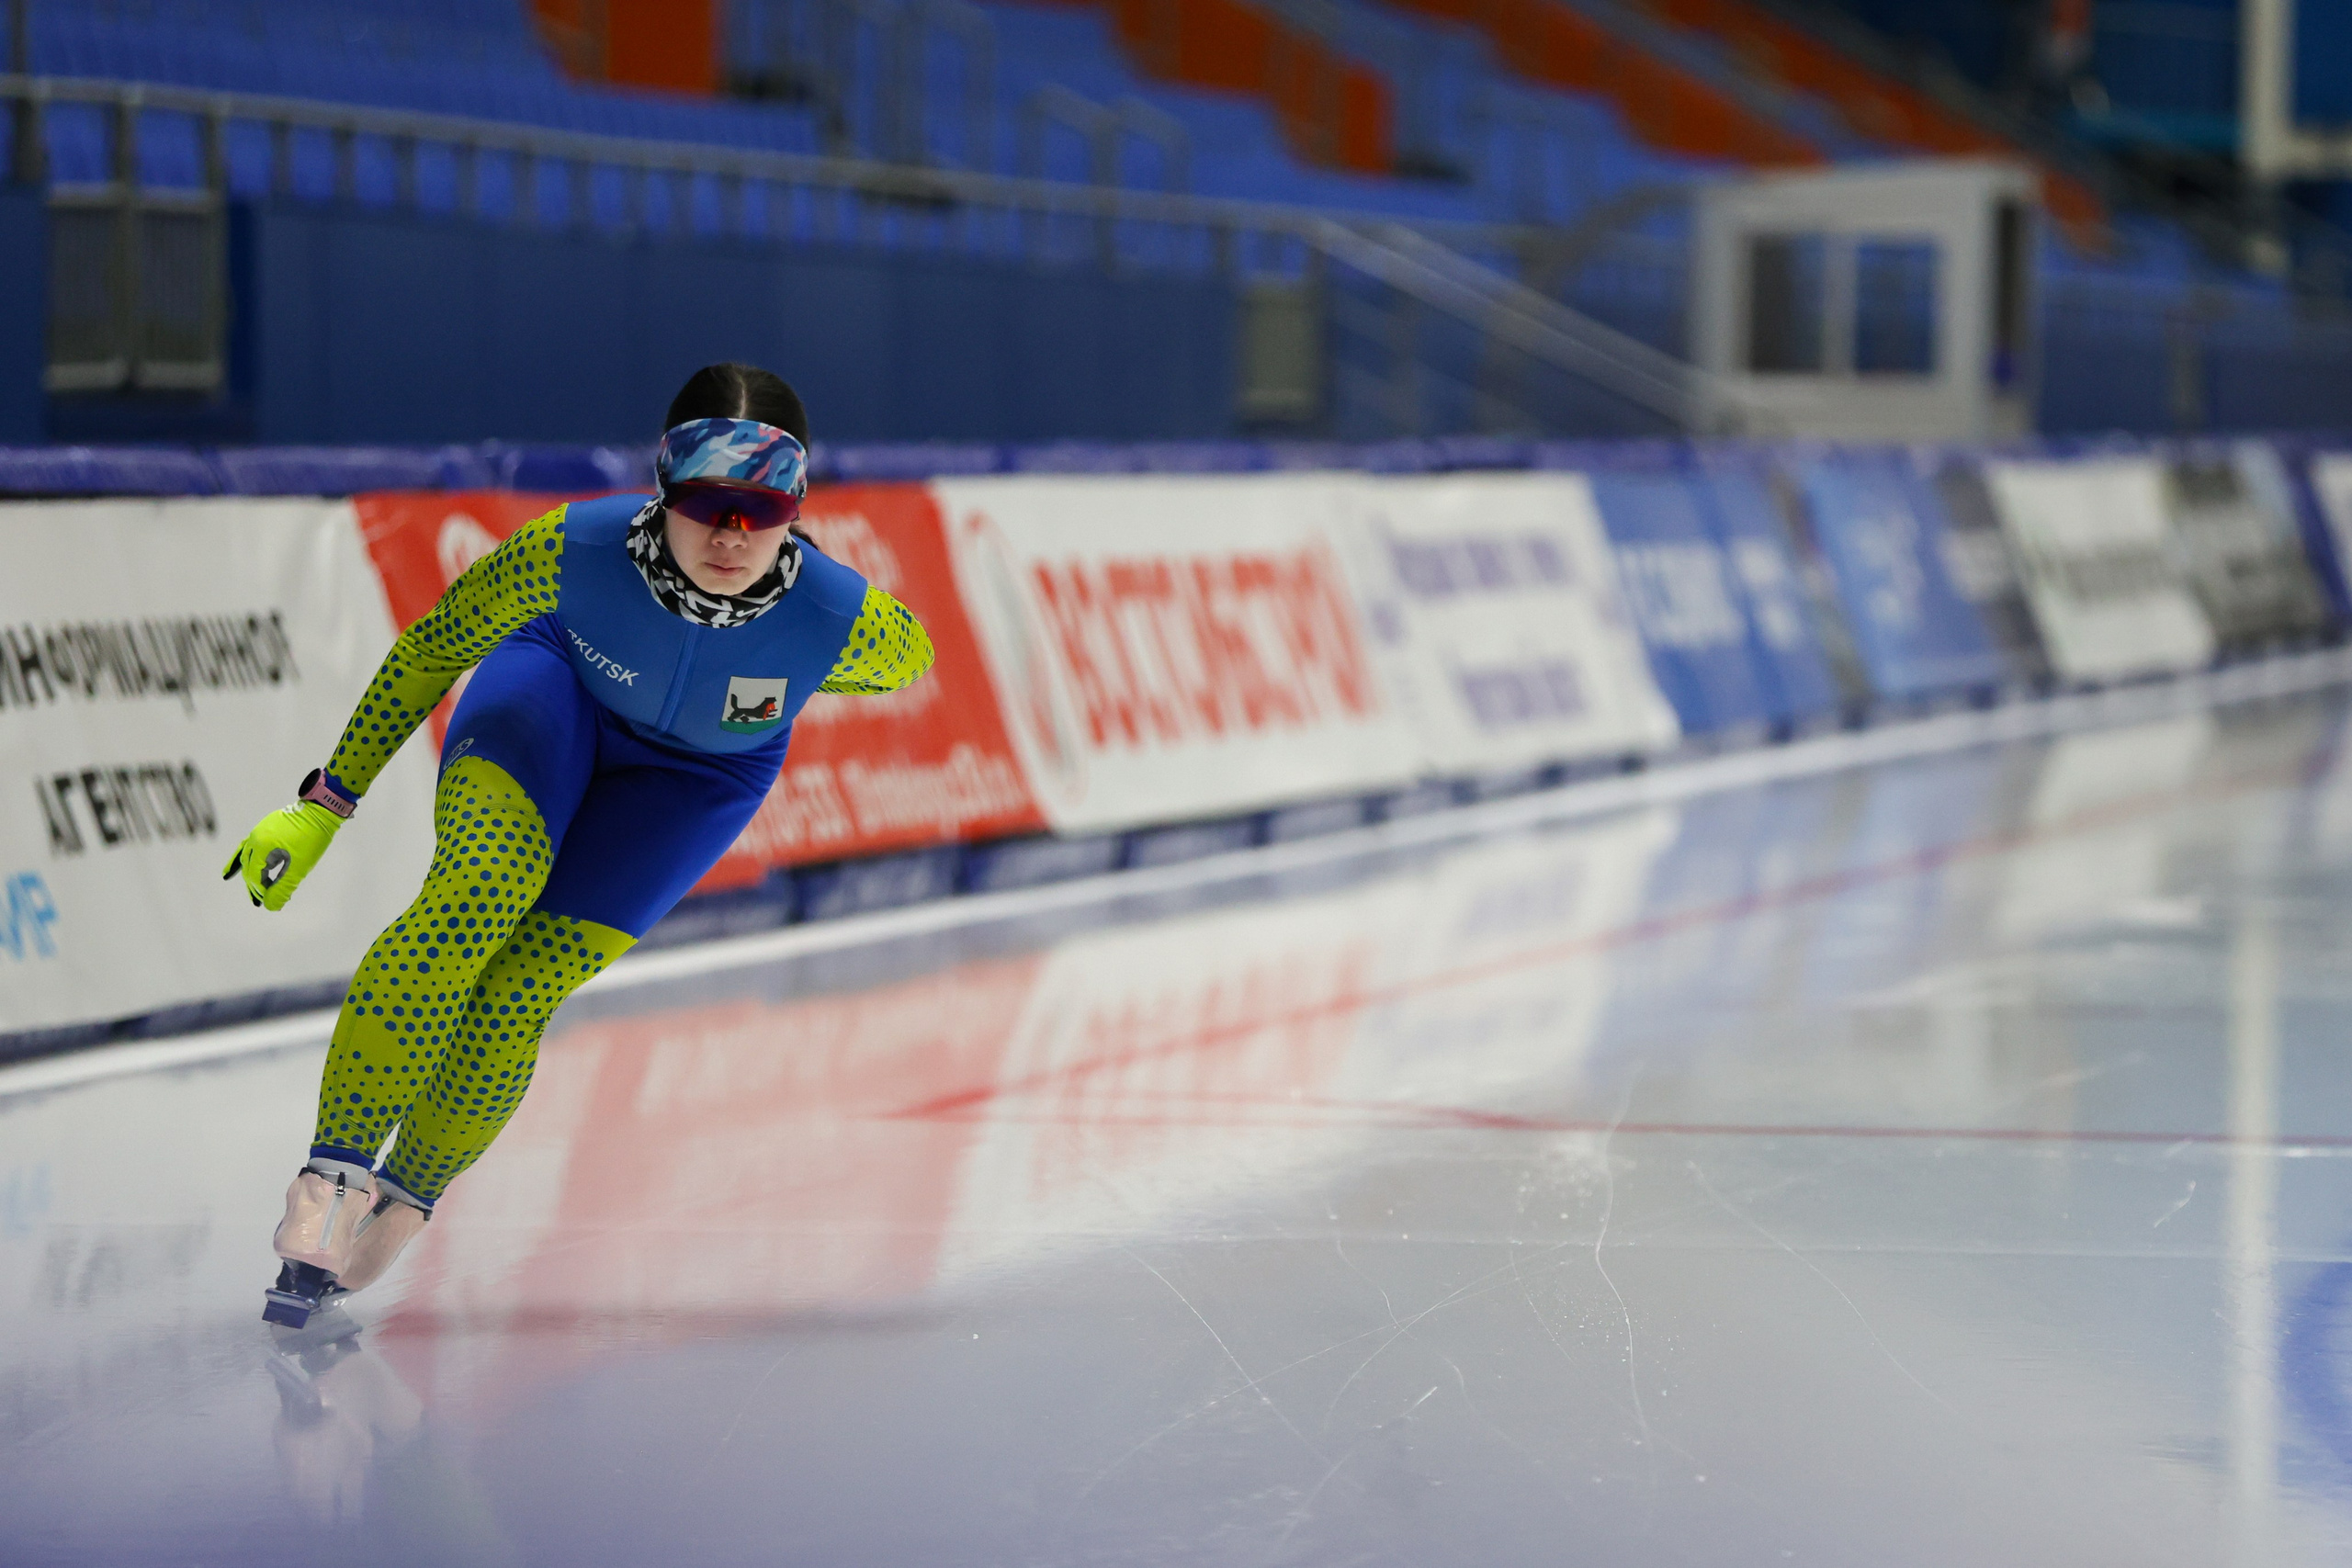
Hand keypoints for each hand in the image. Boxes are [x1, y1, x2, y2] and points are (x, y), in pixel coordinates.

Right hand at [222, 803, 342, 910]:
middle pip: (249, 867)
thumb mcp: (299, 867)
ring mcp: (259, 831)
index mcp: (261, 847)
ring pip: (247, 855)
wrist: (321, 810)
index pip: (254, 875)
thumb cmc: (311, 840)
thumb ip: (283, 888)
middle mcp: (255, 838)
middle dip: (253, 885)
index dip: (261, 891)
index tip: (270, 901)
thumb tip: (270, 907)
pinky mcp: (266, 827)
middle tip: (258, 902)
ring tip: (236, 883)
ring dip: (247, 871)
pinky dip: (246, 855)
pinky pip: (251, 844)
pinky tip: (242, 862)